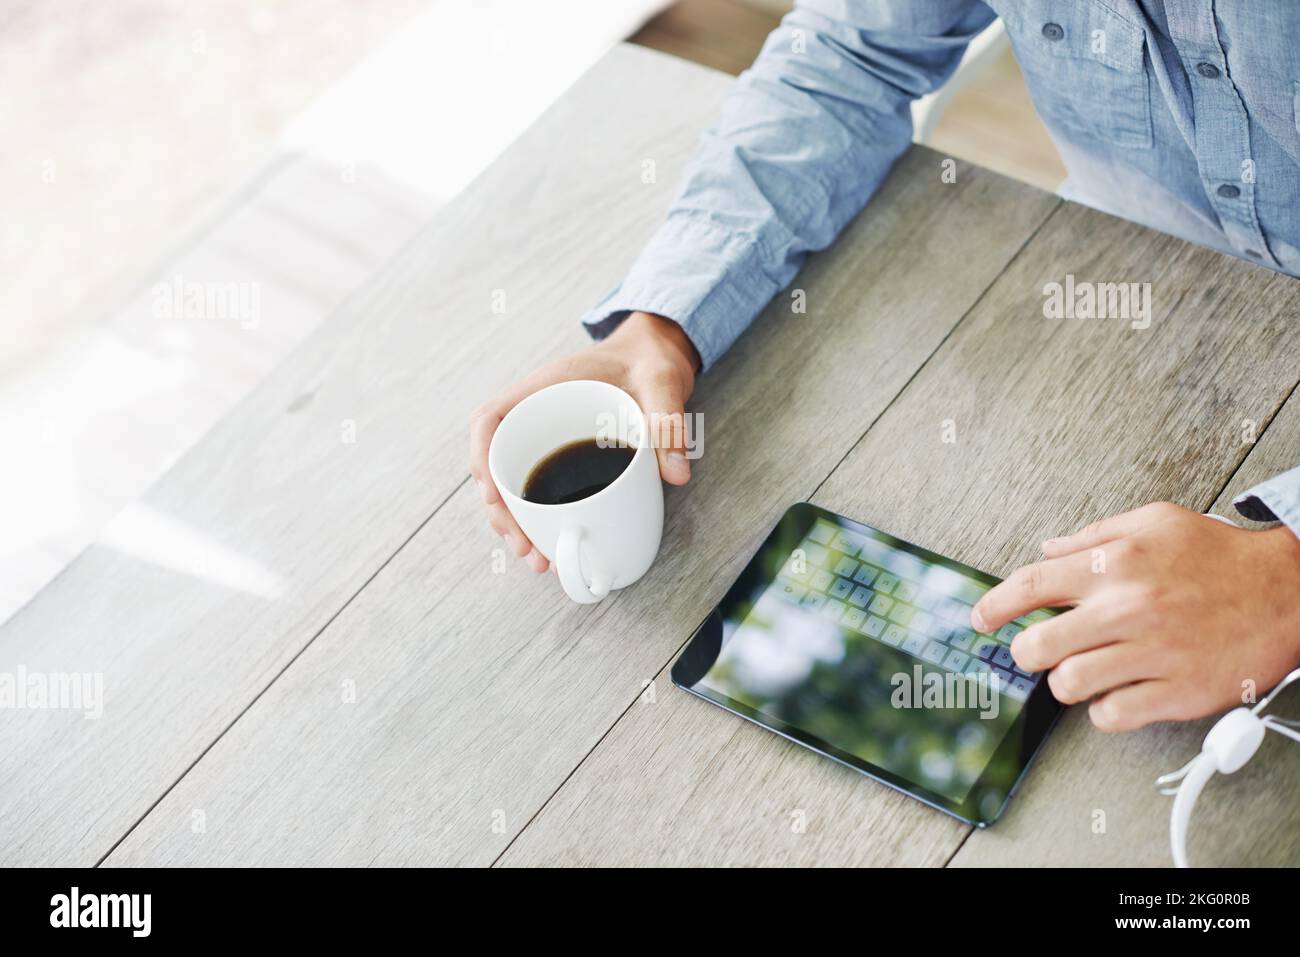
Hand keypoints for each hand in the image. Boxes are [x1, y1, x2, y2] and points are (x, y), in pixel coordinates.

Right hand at [469, 311, 699, 572]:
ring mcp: (546, 438)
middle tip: (526, 549)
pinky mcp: (563, 456)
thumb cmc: (651, 360)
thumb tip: (676, 475)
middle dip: (502, 513)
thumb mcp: (663, 381)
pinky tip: (553, 545)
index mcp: (544, 389)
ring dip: (517, 525)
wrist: (658, 355)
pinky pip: (538, 489)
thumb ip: (669, 422)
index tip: (493, 494)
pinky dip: (538, 519)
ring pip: (512, 484)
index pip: (489, 420)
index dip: (482, 458)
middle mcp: (535, 416)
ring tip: (540, 560)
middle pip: (494, 465)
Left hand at [971, 502, 1299, 730]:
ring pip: (1068, 684)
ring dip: (1068, 681)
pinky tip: (1118, 692)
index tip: (980, 618)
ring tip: (1086, 670)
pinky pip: (1112, 715)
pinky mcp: (1177, 692)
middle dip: (1027, 651)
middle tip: (1038, 649)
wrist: (1288, 591)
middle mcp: (1126, 608)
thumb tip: (1048, 550)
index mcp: (1113, 564)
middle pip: (1036, 645)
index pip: (1029, 585)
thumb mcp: (1154, 522)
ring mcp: (1152, 653)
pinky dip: (1106, 709)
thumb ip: (1094, 536)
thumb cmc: (1220, 556)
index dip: (993, 605)